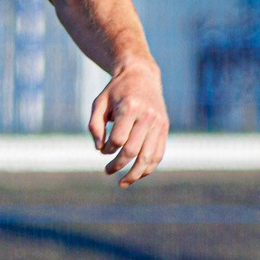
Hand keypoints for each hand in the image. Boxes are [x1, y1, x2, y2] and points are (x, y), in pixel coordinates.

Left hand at [87, 57, 168, 187]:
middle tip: (108, 171)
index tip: (102, 149)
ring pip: (149, 157)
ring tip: (123, 183)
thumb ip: (94, 125)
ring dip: (135, 174)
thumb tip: (99, 149)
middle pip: (133, 150)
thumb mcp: (99, 102)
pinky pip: (159, 154)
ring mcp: (159, 123)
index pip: (118, 139)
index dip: (107, 149)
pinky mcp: (164, 128)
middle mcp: (147, 116)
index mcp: (130, 108)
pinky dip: (149, 168)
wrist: (141, 75)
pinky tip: (137, 175)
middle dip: (118, 165)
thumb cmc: (116, 91)